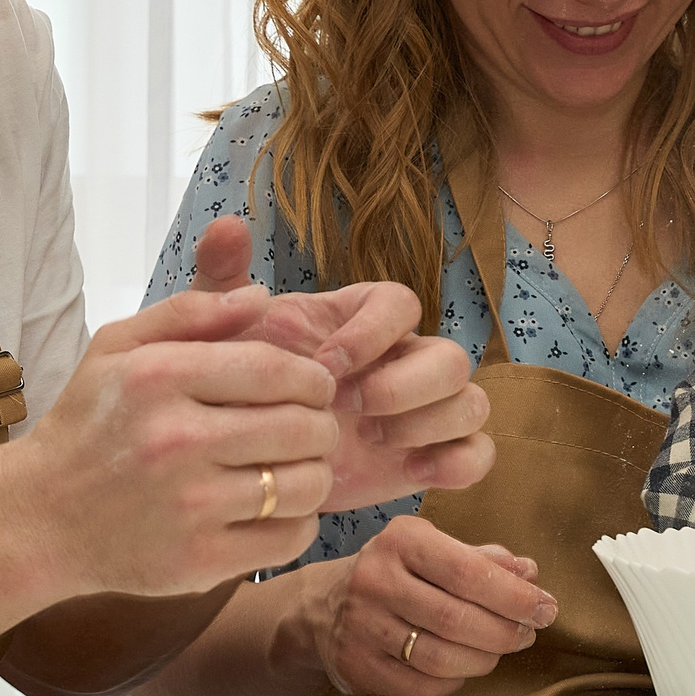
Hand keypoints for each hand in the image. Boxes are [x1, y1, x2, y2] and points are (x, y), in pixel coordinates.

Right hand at [14, 283, 340, 595]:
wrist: (39, 518)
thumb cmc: (87, 424)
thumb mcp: (117, 348)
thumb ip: (190, 312)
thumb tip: (262, 296)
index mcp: (158, 378)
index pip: (276, 369)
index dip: (313, 377)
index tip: (314, 386)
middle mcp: (176, 440)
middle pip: (303, 427)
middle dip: (320, 424)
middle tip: (307, 428)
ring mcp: (190, 506)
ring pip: (306, 485)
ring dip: (314, 474)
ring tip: (292, 467)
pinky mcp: (200, 561)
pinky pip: (290, 537)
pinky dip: (297, 522)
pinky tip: (273, 508)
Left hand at [188, 216, 493, 509]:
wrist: (240, 465)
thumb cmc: (235, 392)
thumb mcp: (217, 339)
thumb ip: (221, 281)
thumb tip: (229, 224)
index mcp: (359, 323)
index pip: (399, 302)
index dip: (373, 330)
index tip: (325, 363)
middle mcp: (400, 361)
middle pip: (452, 354)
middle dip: (409, 383)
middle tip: (354, 408)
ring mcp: (419, 412)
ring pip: (471, 401)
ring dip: (432, 420)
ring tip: (373, 441)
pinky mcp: (426, 459)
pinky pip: (478, 453)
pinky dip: (460, 461)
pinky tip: (411, 471)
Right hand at [302, 514, 558, 695]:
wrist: (322, 608)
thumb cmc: (395, 574)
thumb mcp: (433, 550)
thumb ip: (482, 560)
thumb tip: (529, 573)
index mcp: (401, 541)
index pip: (468, 572)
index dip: (515, 596)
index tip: (546, 608)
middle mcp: (375, 580)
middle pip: (457, 619)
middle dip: (505, 632)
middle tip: (528, 633)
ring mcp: (362, 627)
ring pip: (441, 658)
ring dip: (484, 660)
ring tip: (498, 650)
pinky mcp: (357, 667)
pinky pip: (422, 687)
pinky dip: (453, 682)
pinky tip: (462, 668)